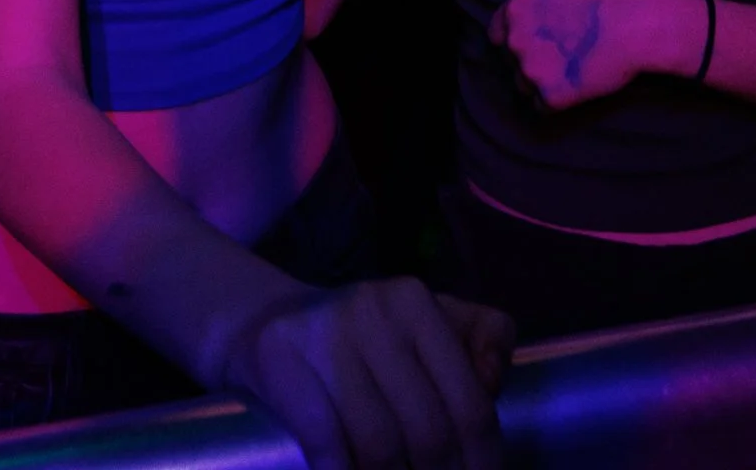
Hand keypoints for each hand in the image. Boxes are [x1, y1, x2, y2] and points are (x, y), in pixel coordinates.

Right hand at [220, 279, 509, 469]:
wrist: (263, 323)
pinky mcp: (278, 359)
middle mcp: (373, 309)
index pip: (470, 402)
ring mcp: (324, 334)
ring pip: (380, 445)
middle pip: (428, 430)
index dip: (482, 461)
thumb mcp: (427, 326)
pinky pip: (326, 443)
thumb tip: (491, 384)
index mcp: (417, 302)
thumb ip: (479, 342)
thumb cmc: (362, 340)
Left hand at [488, 0, 697, 111]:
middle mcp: (516, 40)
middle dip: (531, 59)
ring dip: (542, 82)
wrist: (637, 24)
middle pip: (512, 60)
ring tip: (572, 71)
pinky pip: (543, 106)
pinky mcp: (551, 96)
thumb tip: (521, 6)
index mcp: (516, 9)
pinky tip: (578, 87)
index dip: (514, 38)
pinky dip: (557, 101)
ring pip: (524, 85)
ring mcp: (531, 70)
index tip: (533, 43)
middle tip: (562, 56)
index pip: (496, 33)